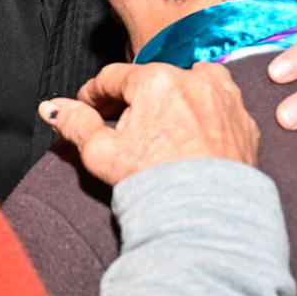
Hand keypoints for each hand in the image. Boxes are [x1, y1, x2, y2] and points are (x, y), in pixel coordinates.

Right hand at [38, 61, 259, 186]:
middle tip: (120, 125)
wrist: (206, 217)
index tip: (87, 107)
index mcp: (156, 81)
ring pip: (191, 83)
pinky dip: (205, 111)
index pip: (113, 77)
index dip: (93, 94)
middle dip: (133, 99)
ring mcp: (225, 99)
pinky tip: (192, 132)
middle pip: (152, 79)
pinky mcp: (245, 121)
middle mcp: (195, 80)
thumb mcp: (101, 152)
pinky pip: (221, 104)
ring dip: (173, 96)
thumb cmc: (154, 184)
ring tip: (160, 122)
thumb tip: (51, 108)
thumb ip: (75, 123)